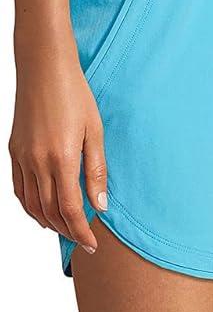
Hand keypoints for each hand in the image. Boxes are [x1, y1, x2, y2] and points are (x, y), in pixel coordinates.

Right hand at [9, 32, 106, 253]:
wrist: (44, 67)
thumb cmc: (74, 94)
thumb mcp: (95, 132)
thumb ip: (97, 171)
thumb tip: (99, 206)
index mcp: (62, 158)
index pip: (70, 210)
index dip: (80, 232)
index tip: (91, 244)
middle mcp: (38, 162)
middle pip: (50, 212)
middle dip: (67, 231)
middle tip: (82, 239)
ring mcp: (22, 157)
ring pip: (32, 205)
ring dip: (48, 222)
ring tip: (64, 229)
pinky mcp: (14, 151)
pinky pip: (19, 189)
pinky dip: (30, 206)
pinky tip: (42, 210)